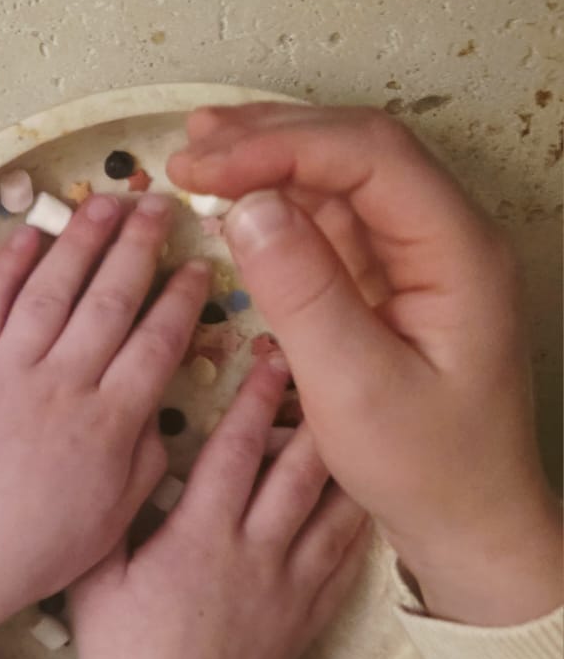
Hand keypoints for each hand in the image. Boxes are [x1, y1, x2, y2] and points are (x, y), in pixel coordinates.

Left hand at [0, 193, 208, 652]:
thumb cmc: (36, 548)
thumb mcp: (114, 515)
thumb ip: (145, 455)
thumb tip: (156, 406)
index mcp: (109, 422)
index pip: (158, 341)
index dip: (182, 299)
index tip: (198, 267)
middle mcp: (62, 384)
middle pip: (110, 299)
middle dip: (139, 247)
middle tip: (160, 208)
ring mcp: (7, 371)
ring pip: (52, 289)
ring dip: (82, 241)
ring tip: (107, 205)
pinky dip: (9, 266)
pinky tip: (30, 236)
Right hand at [72, 355, 369, 658]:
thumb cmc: (119, 657)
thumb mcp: (95, 578)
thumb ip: (110, 513)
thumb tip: (122, 454)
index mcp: (198, 538)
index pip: (234, 452)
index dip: (254, 401)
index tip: (269, 360)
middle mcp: (253, 555)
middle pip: (296, 471)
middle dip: (309, 416)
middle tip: (324, 372)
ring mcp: (287, 589)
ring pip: (330, 511)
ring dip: (342, 462)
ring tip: (353, 421)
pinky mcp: (304, 620)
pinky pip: (343, 561)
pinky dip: (356, 522)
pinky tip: (362, 498)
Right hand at [169, 104, 561, 625]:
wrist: (470, 521)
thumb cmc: (426, 466)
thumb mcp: (354, 388)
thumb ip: (303, 293)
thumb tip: (248, 208)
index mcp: (456, 252)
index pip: (370, 157)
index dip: (282, 147)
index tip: (207, 169)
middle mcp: (444, 237)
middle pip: (358, 149)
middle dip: (271, 138)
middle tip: (189, 151)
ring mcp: (418, 256)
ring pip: (343, 176)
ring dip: (272, 158)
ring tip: (200, 152)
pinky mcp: (390, 281)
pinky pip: (333, 218)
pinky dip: (279, 201)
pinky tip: (234, 199)